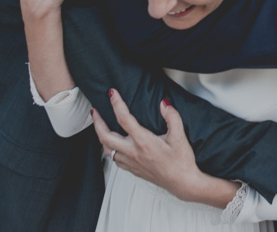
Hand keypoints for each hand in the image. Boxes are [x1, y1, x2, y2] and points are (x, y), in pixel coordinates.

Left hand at [93, 89, 234, 205]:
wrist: (182, 182)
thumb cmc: (181, 161)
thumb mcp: (180, 136)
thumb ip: (172, 117)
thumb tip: (164, 103)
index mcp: (144, 142)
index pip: (124, 119)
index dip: (116, 104)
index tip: (112, 93)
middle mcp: (133, 152)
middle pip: (105, 137)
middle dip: (97, 122)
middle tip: (95, 111)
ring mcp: (131, 162)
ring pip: (107, 150)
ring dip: (101, 136)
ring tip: (100, 125)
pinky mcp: (132, 170)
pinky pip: (114, 159)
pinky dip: (109, 149)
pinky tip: (113, 144)